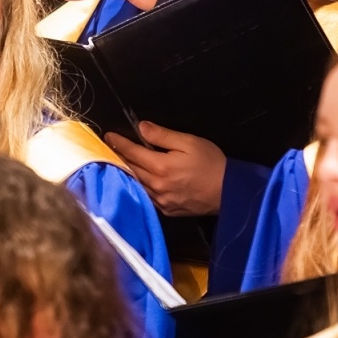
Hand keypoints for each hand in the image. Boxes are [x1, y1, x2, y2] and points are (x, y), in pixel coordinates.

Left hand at [105, 122, 226, 215]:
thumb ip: (163, 136)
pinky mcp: (167, 210)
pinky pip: (147, 197)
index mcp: (161, 167)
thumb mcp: (189, 142)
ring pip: (137, 184)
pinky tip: (138, 179)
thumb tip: (141, 127)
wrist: (230, 192)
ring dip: (127, 172)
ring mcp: (161, 201)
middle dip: (119, 157)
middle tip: (110, 147)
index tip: (108, 135)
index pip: (132, 153)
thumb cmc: (211, 163)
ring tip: (120, 161)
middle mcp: (157, 186)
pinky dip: (140, 186)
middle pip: (131, 169)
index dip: (118, 143)